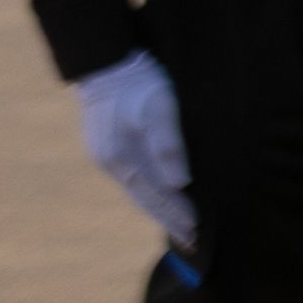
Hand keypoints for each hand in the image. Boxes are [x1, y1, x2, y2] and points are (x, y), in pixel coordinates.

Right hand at [74, 53, 194, 247]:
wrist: (107, 62)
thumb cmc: (140, 84)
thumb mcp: (160, 108)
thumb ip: (167, 145)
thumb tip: (179, 183)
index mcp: (123, 158)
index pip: (157, 196)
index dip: (177, 214)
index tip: (196, 232)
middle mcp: (111, 162)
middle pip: (144, 198)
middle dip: (168, 219)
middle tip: (191, 240)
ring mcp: (106, 155)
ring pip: (136, 190)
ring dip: (157, 208)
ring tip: (177, 225)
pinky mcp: (106, 146)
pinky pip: (130, 177)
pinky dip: (146, 191)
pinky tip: (157, 194)